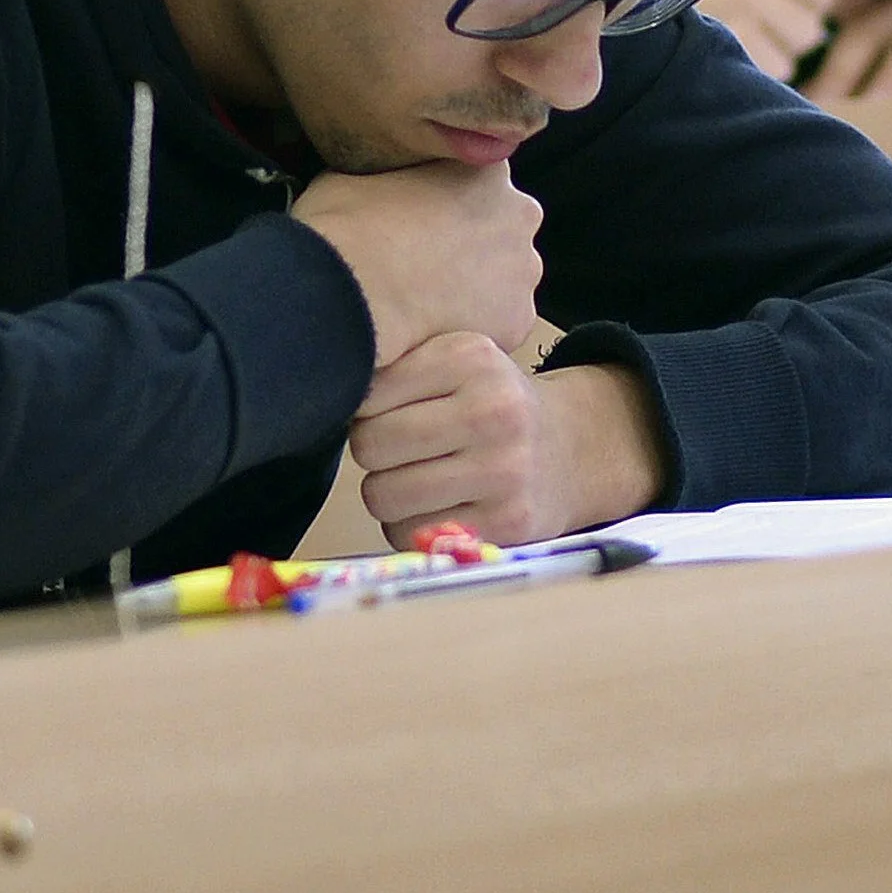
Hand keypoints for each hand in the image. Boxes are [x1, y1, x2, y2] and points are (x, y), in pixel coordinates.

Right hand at [290, 161, 545, 360]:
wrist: (350, 291)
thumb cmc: (345, 227)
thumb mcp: (357, 172)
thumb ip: (392, 173)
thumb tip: (381, 182)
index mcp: (486, 171)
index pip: (480, 185)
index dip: (449, 206)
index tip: (423, 224)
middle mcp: (518, 215)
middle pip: (503, 231)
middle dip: (472, 247)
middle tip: (427, 265)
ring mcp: (523, 269)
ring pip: (506, 280)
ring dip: (477, 289)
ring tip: (428, 302)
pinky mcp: (517, 319)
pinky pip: (499, 324)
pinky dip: (476, 329)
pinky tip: (438, 331)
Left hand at [349, 334, 669, 545]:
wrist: (573, 451)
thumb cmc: (490, 406)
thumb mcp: (457, 362)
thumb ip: (396, 368)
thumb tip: (318, 397)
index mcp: (472, 358)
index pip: (367, 392)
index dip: (366, 408)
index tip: (392, 411)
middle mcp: (493, 410)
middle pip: (370, 444)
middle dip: (375, 453)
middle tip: (401, 451)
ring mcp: (503, 470)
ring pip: (382, 495)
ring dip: (388, 493)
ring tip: (419, 479)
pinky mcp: (506, 523)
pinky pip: (411, 535)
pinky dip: (412, 527)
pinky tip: (440, 507)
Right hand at [697, 0, 835, 82]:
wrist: (613, 15)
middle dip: (797, 5)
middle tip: (754, 9)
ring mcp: (745, 2)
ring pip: (809, 31)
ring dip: (783, 40)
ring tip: (741, 31)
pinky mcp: (741, 45)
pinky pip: (784, 64)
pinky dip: (763, 66)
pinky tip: (732, 52)